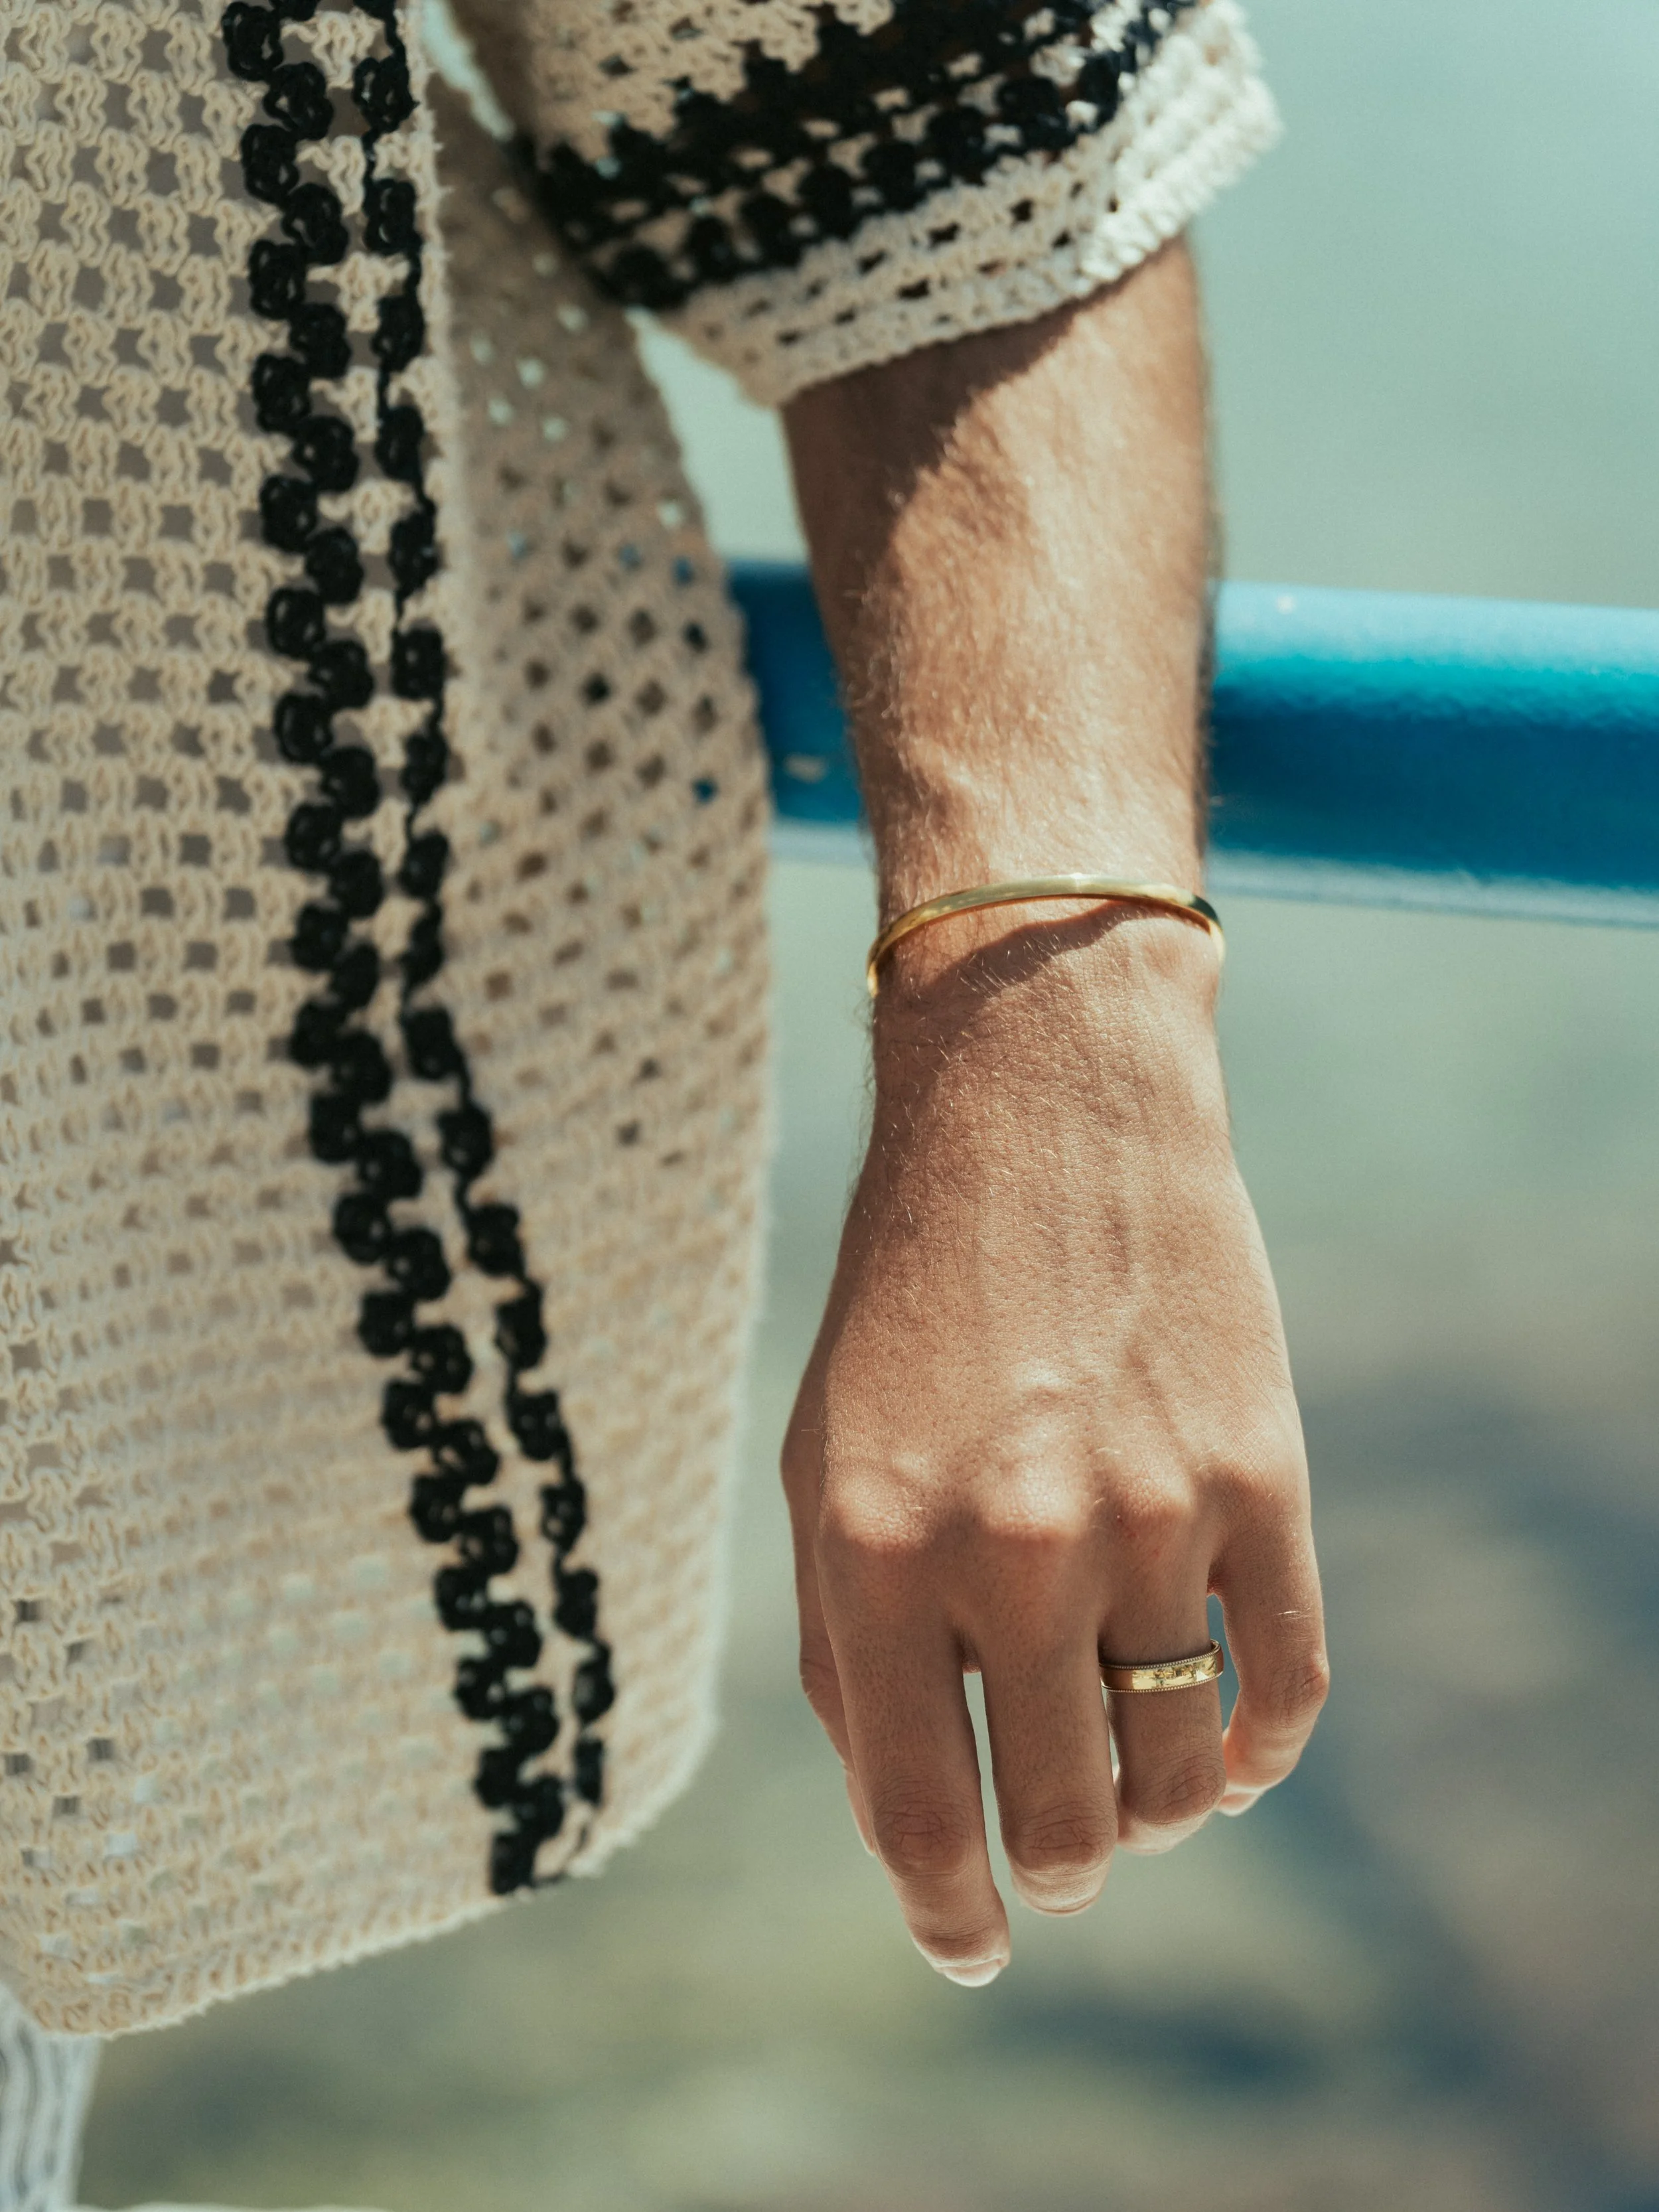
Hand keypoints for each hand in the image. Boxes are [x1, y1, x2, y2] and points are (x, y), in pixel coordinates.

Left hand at [780, 905, 1327, 1982]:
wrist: (1043, 1108)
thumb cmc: (910, 1300)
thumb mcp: (822, 1465)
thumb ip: (845, 1646)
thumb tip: (912, 1821)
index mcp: (875, 1550)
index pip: (919, 1819)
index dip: (947, 1919)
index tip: (971, 1948)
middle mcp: (1013, 1548)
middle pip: (1065, 1824)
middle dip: (1059, 1869)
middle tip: (1059, 1856)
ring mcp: (1153, 1515)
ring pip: (1180, 1777)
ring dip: (1155, 1815)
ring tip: (1132, 1786)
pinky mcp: (1264, 1476)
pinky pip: (1286, 1689)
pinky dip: (1256, 1750)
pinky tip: (1225, 1743)